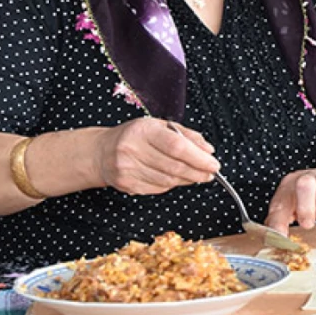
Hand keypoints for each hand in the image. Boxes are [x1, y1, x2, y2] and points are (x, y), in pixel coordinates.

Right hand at [95, 118, 218, 194]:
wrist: (102, 152)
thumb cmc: (136, 136)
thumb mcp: (159, 126)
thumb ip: (186, 135)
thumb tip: (208, 150)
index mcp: (143, 130)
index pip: (176, 146)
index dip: (198, 158)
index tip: (213, 164)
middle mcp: (132, 149)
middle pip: (174, 166)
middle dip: (197, 172)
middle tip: (210, 173)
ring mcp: (127, 169)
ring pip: (168, 180)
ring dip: (187, 180)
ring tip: (197, 176)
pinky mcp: (127, 184)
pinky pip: (158, 189)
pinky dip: (172, 185)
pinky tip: (176, 178)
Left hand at [265, 164, 315, 232]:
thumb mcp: (295, 205)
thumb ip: (281, 220)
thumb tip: (273, 238)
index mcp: (292, 184)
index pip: (281, 200)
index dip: (279, 220)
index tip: (281, 237)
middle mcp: (311, 177)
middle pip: (304, 183)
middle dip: (305, 207)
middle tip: (308, 225)